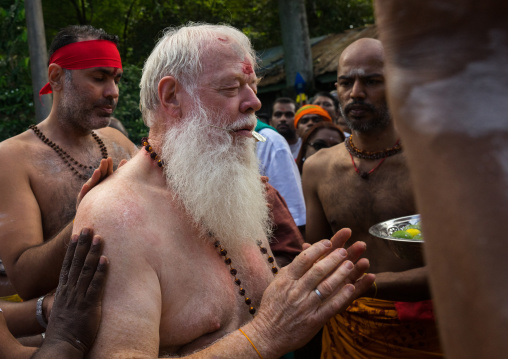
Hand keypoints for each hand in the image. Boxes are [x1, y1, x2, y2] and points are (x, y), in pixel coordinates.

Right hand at [42, 228, 107, 355]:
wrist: (63, 345)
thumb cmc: (66, 327)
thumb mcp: (64, 307)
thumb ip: (70, 294)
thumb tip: (76, 285)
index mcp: (63, 289)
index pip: (68, 264)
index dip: (73, 248)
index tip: (76, 234)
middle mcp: (70, 290)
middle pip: (77, 262)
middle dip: (83, 244)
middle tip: (88, 227)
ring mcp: (79, 297)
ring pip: (87, 270)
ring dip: (93, 253)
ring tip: (99, 237)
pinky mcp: (89, 305)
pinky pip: (96, 286)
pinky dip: (101, 272)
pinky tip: (106, 260)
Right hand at [76, 157, 126, 208]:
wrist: (93, 217)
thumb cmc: (104, 200)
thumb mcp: (110, 186)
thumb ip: (117, 174)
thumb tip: (125, 160)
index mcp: (103, 184)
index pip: (105, 174)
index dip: (107, 166)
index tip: (109, 159)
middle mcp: (95, 188)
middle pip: (99, 177)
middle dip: (102, 169)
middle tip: (104, 161)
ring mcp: (89, 194)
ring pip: (92, 185)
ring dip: (94, 178)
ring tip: (98, 171)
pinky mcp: (83, 202)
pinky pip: (84, 197)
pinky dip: (85, 191)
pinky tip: (86, 186)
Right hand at [252, 237, 373, 355]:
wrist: (267, 334)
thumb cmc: (272, 307)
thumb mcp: (276, 284)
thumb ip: (291, 269)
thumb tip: (304, 254)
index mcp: (286, 280)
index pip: (303, 259)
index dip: (317, 249)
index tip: (328, 242)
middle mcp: (296, 291)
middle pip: (318, 270)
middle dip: (333, 258)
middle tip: (344, 251)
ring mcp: (305, 306)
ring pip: (326, 286)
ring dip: (340, 274)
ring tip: (350, 264)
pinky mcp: (314, 321)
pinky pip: (331, 306)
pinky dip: (342, 296)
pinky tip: (351, 287)